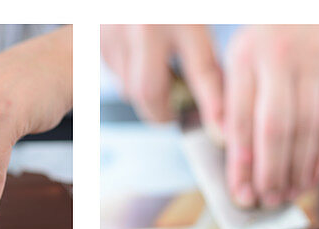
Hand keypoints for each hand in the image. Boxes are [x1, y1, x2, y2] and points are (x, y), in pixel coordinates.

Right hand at [100, 25, 223, 140]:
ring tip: (159, 75)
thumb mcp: (194, 13)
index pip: (201, 71)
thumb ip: (203, 47)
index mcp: (180, 16)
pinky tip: (139, 57)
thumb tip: (218, 96)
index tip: (220, 126)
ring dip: (145, 93)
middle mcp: (146, 27)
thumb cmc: (169, 4)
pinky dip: (130, 76)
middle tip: (173, 115)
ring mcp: (116, 35)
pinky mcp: (97, 42)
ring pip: (131, 88)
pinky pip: (116, 75)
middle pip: (150, 93)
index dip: (212, 103)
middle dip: (162, 112)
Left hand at [223, 25, 318, 206]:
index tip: (239, 194)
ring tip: (284, 196)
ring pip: (305, 130)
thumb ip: (233, 96)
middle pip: (274, 129)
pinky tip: (309, 178)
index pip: (239, 120)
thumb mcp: (244, 51)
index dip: (239, 163)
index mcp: (247, 58)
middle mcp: (280, 62)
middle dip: (268, 172)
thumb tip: (226, 149)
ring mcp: (315, 66)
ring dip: (295, 170)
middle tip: (263, 202)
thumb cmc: (274, 31)